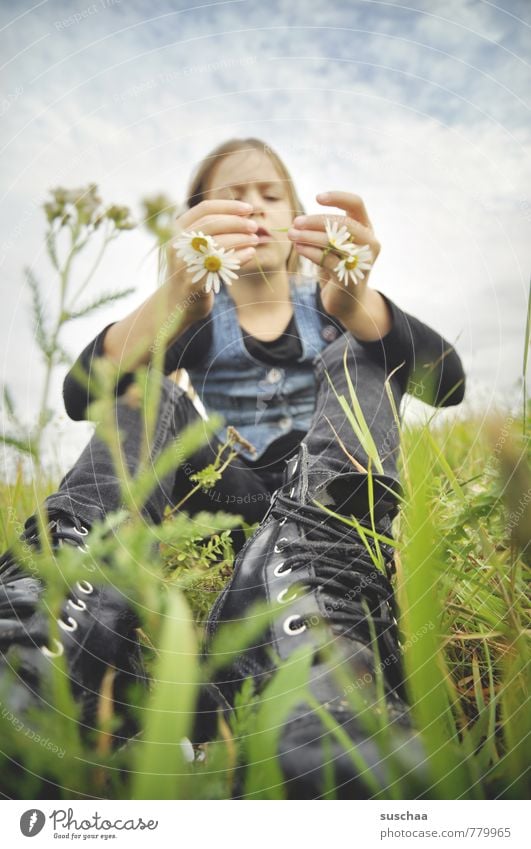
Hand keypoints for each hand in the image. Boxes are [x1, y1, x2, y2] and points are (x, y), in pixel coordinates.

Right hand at [165, 199, 258, 321]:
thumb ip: (210, 230)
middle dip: (237, 222)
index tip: (249, 208)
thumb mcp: (195, 245)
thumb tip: (243, 215)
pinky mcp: (192, 281)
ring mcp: (183, 262)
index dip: (229, 206)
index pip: (205, 209)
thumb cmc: (192, 270)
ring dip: (241, 238)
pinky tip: (251, 253)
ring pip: (217, 242)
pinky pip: (220, 265)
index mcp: (177, 230)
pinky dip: (239, 257)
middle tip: (255, 226)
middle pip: (212, 223)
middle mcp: (177, 243)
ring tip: (255, 239)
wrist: (176, 303)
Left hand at [287, 191, 380, 324]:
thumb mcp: (332, 245)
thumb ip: (324, 232)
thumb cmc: (336, 268)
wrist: (346, 302)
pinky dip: (310, 252)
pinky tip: (298, 248)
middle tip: (295, 223)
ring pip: (334, 241)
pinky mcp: (350, 276)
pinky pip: (328, 259)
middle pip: (343, 222)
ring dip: (309, 236)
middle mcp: (369, 242)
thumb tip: (298, 222)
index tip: (317, 198)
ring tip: (291, 235)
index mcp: (366, 228)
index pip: (356, 204)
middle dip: (316, 221)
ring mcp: (362, 260)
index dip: (338, 197)